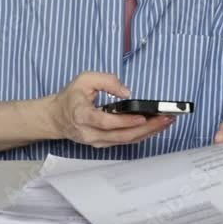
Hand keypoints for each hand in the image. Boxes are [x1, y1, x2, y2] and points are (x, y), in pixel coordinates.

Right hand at [45, 71, 174, 147]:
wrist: (56, 117)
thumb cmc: (71, 97)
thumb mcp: (84, 79)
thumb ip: (106, 80)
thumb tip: (126, 92)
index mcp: (82, 115)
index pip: (106, 122)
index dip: (126, 121)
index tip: (143, 116)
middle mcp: (90, 133)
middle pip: (122, 136)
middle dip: (147, 128)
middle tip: (165, 119)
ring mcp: (97, 141)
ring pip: (126, 141)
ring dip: (148, 132)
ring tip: (166, 122)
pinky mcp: (103, 144)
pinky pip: (125, 141)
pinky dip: (141, 134)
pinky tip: (154, 127)